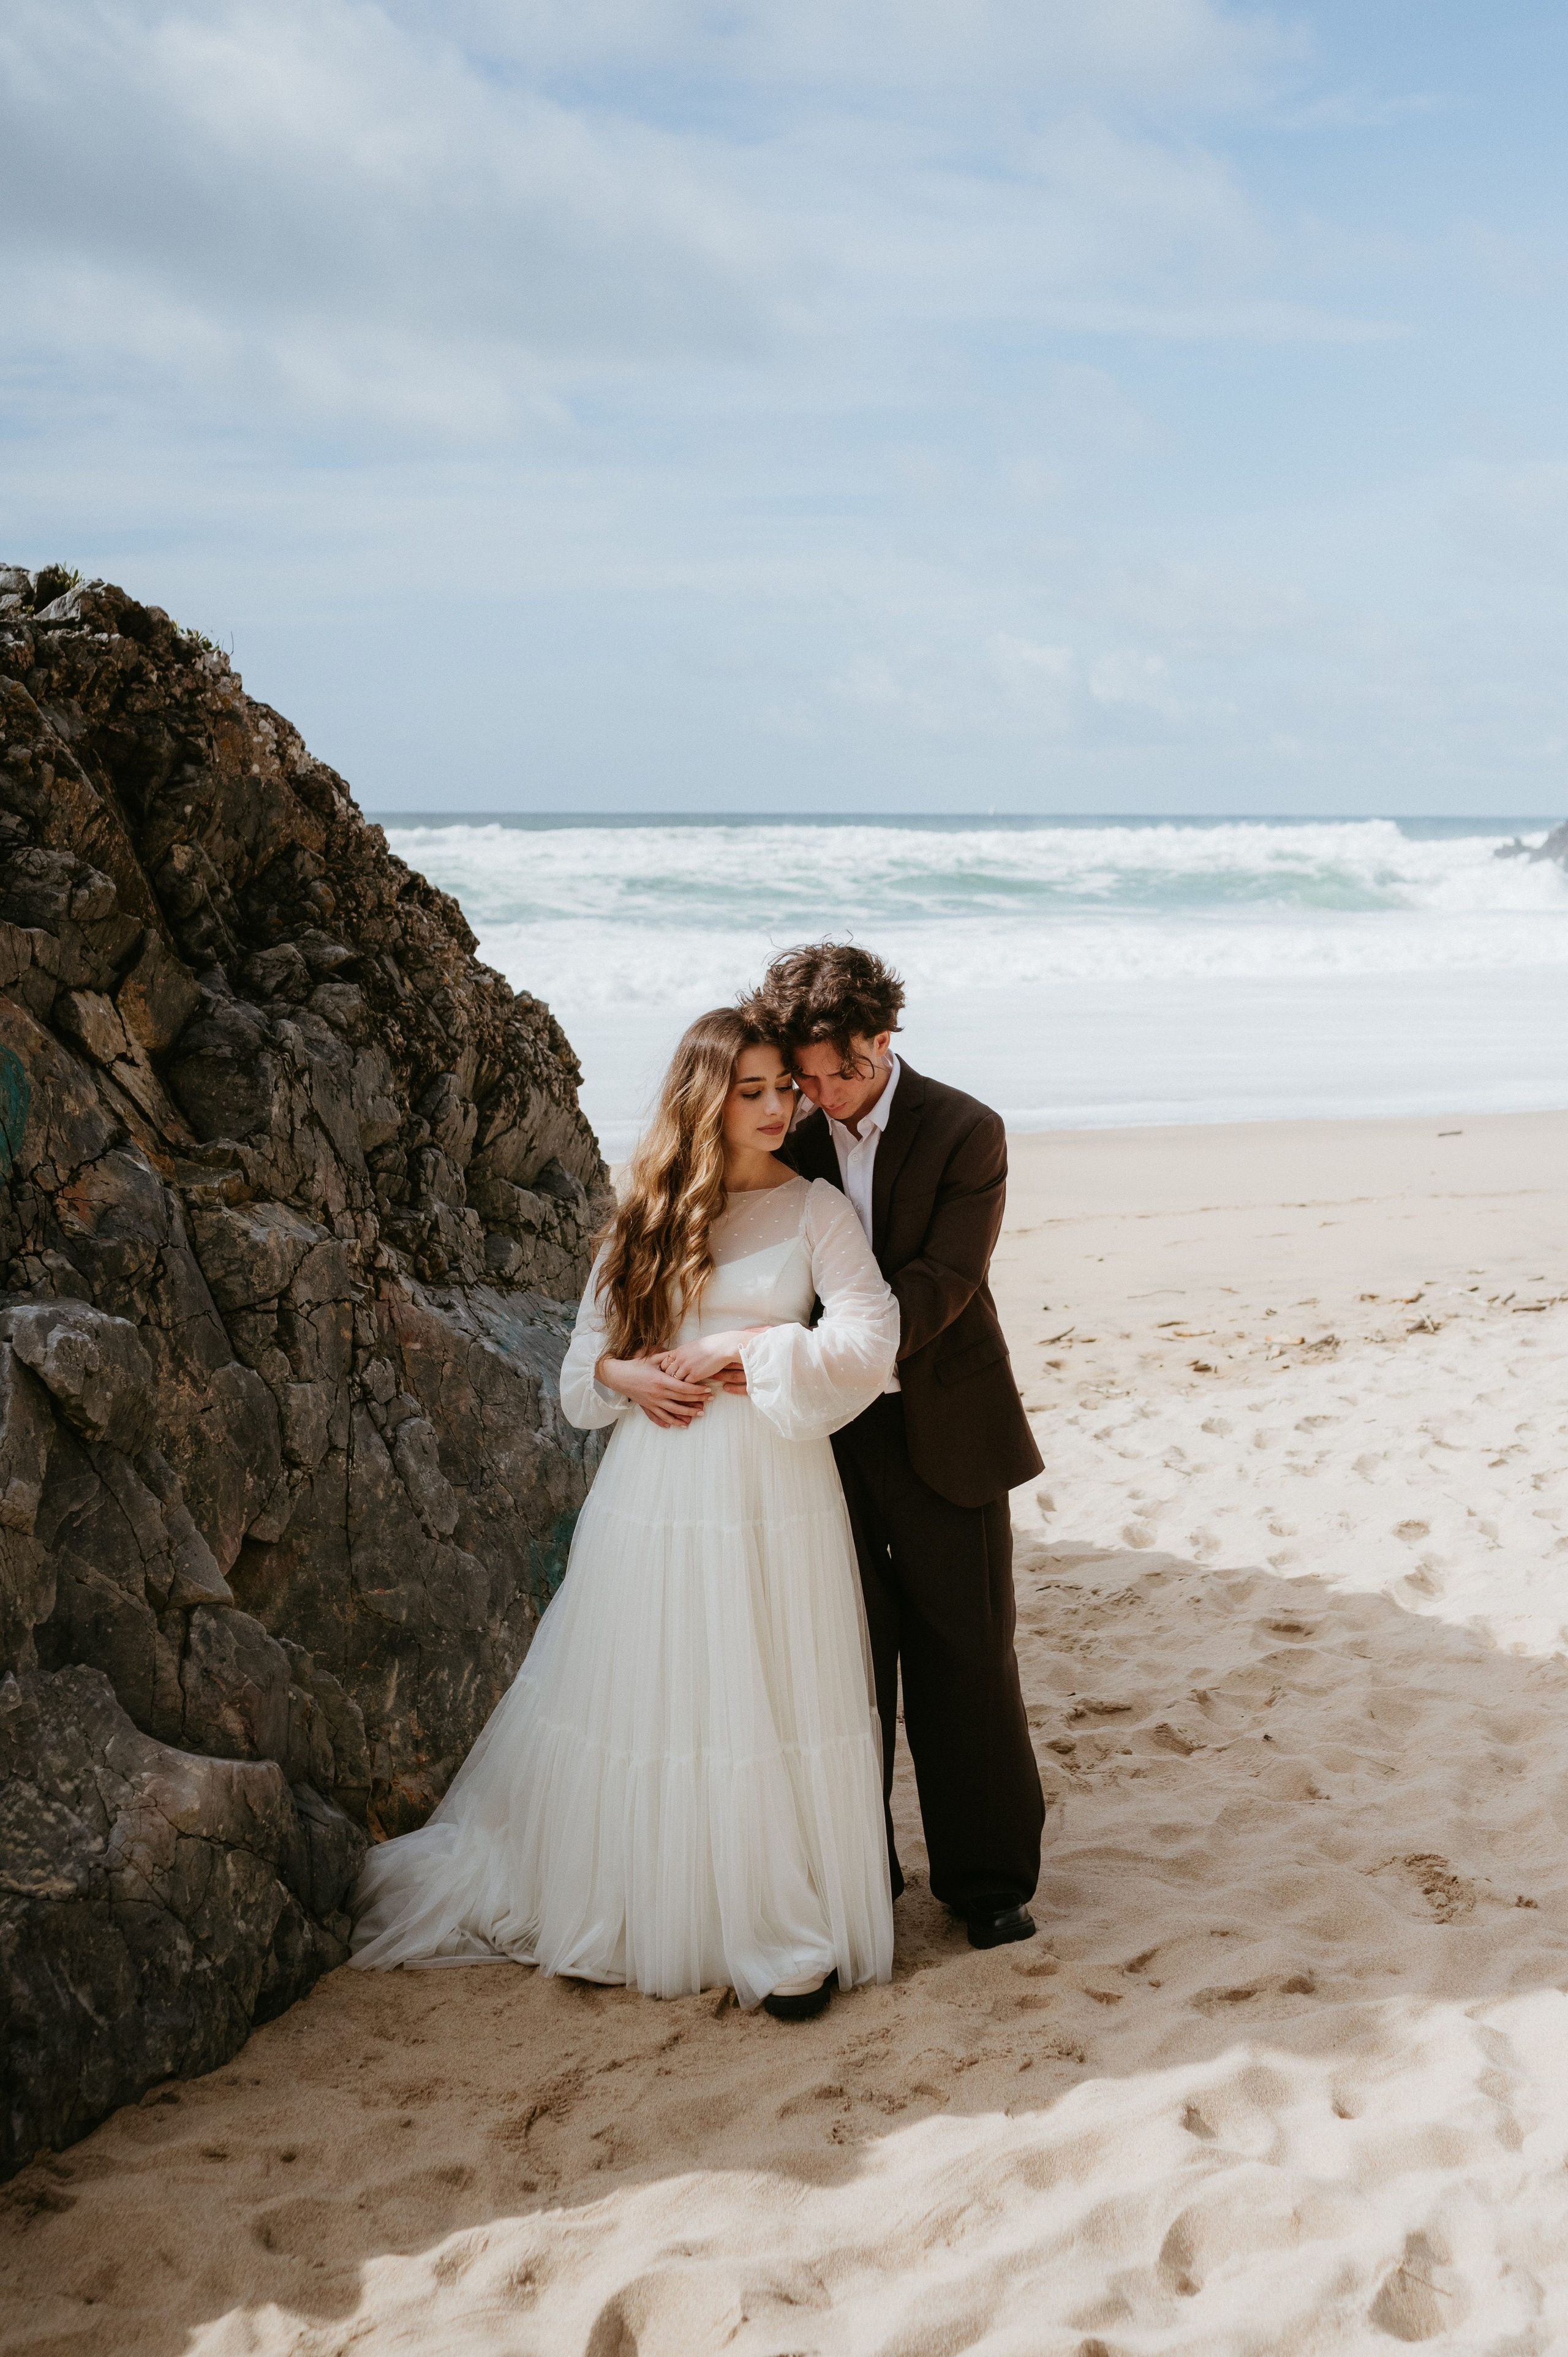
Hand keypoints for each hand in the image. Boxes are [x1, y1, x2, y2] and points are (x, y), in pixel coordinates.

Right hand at [595, 1354, 712, 1429]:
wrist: (618, 1376)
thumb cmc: (635, 1366)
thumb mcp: (651, 1358)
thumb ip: (667, 1357)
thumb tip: (681, 1352)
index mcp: (660, 1380)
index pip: (683, 1387)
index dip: (697, 1390)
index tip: (708, 1390)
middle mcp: (658, 1393)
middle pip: (682, 1400)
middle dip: (698, 1401)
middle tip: (710, 1401)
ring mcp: (653, 1402)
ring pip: (674, 1412)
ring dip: (688, 1414)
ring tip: (700, 1414)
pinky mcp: (648, 1407)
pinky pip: (661, 1417)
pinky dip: (670, 1422)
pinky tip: (679, 1425)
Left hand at [658, 1329, 762, 1387]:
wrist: (722, 1347)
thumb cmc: (709, 1345)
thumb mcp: (691, 1346)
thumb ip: (682, 1353)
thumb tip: (677, 1359)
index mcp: (678, 1351)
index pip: (664, 1363)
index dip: (664, 1370)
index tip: (666, 1375)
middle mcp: (680, 1359)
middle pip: (667, 1373)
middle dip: (668, 1380)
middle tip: (669, 1386)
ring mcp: (687, 1368)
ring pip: (675, 1380)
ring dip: (678, 1385)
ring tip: (679, 1390)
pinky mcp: (695, 1375)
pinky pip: (686, 1385)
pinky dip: (687, 1388)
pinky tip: (690, 1391)